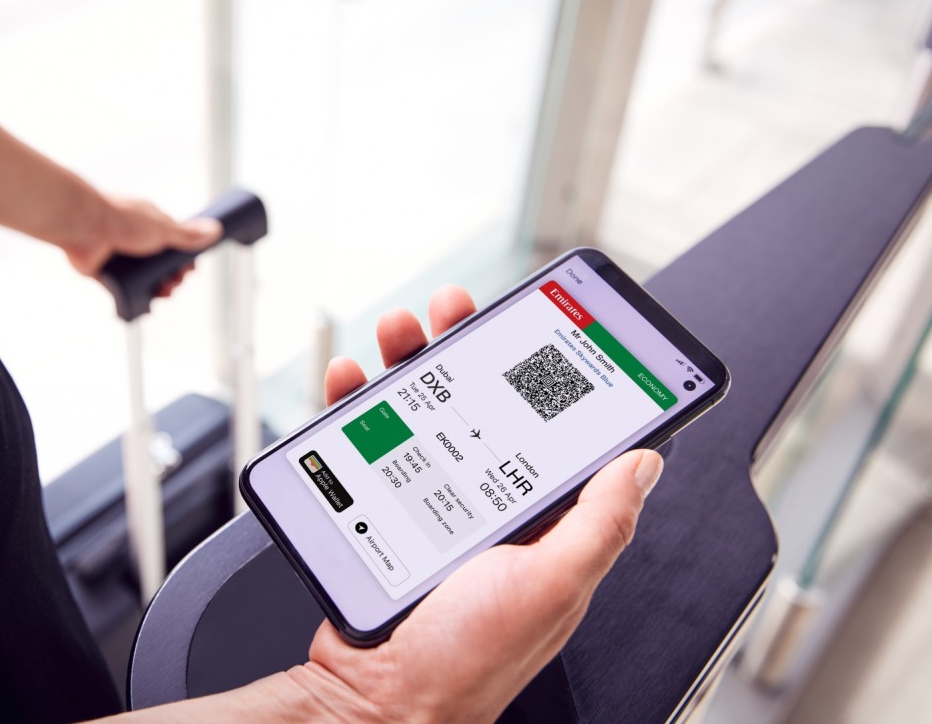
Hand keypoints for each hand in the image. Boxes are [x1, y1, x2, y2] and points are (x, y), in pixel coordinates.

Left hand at [63, 197, 221, 296]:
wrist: (84, 227)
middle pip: (160, 264)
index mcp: (150, 223)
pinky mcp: (105, 273)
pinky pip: (123, 291)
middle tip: (175, 284)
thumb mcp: (163, 229)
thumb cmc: (122, 220)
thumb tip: (216, 230)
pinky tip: (144, 308)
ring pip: (144, 279)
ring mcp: (120, 257)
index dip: (183, 259)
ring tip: (162, 294)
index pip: (173, 243)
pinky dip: (134, 300)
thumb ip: (188, 235)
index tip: (190, 270)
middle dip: (172, 277)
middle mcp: (135, 239)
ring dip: (156, 289)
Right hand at [98, 286, 662, 723]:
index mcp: (541, 523)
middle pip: (481, 405)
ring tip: (398, 334)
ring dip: (409, 361)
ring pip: (422, 412)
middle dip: (466, 347)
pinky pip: (368, 444)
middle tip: (454, 311)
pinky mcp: (378, 509)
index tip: (545, 328)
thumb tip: (644, 461)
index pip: (555, 431)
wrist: (372, 703)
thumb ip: (599, 523)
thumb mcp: (549, 587)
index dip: (551, 373)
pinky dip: (356, 405)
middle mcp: (488, 508)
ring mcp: (430, 505)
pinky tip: (351, 386)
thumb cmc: (465, 661)